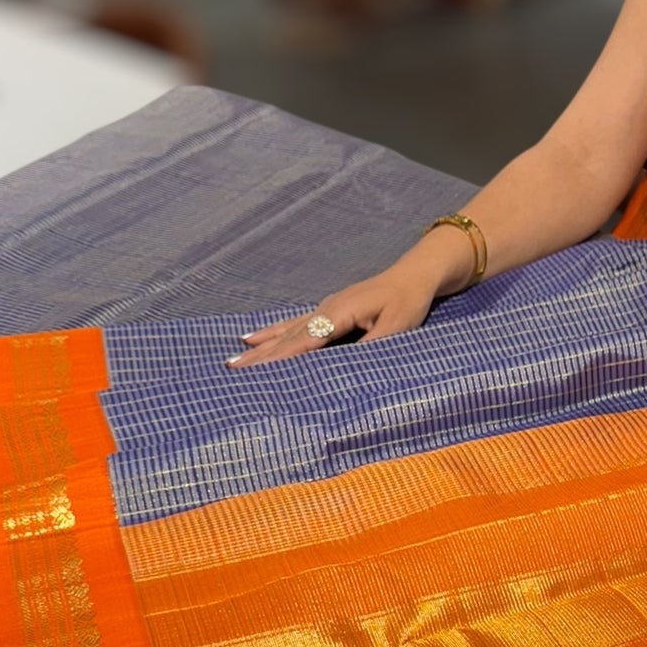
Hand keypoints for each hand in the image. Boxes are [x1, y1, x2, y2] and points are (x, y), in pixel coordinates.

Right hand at [227, 261, 438, 366]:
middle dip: (260, 355)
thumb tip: (347, 366)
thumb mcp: (398, 327)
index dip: (281, 356)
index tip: (258, 371)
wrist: (414, 275)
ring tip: (234, 359)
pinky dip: (272, 333)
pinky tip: (254, 338)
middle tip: (232, 369)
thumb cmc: (408, 301)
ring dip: (260, 346)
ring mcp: (324, 308)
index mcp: (340, 312)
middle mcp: (326, 309)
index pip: (306, 339)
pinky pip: (294, 324)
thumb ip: (372, 347)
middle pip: (288, 336)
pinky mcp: (328, 311)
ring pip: (286, 331)